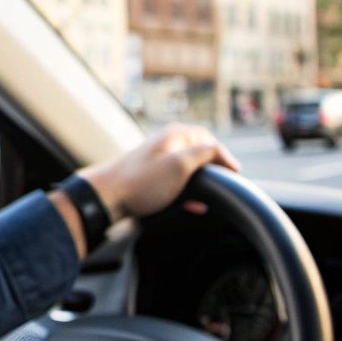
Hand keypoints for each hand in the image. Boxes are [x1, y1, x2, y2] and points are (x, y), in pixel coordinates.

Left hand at [79, 124, 240, 222]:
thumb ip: (204, 154)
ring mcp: (159, 160)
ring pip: (189, 169)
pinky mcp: (151, 177)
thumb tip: (221, 153)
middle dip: (214, 169)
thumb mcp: (180, 165)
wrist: (106, 197)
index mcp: (176, 136)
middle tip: (227, 184)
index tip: (235, 175)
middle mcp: (168, 143)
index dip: (225, 158)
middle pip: (200, 153)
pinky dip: (189, 191)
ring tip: (213, 196)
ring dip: (202, 182)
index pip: (211, 141)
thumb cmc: (142, 181)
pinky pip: (177, 181)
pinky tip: (196, 205)